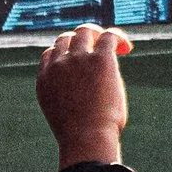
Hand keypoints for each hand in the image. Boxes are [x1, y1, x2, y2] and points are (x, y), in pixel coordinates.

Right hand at [37, 23, 130, 168]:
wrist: (86, 139)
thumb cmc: (80, 138)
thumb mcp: (64, 118)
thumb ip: (68, 102)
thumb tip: (85, 101)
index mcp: (45, 80)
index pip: (50, 54)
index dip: (66, 53)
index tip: (81, 61)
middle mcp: (58, 65)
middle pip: (67, 39)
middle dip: (82, 40)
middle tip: (99, 49)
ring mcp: (77, 60)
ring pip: (86, 32)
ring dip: (99, 35)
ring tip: (115, 46)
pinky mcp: (99, 59)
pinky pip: (109, 37)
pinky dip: (118, 38)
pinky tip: (126, 49)